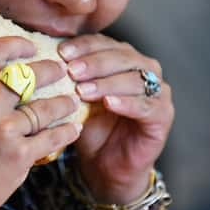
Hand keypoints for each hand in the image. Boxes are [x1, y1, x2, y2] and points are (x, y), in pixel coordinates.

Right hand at [0, 37, 80, 209]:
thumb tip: (5, 79)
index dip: (16, 44)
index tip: (31, 46)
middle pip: (27, 76)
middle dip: (50, 71)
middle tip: (61, 71)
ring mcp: (3, 131)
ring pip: (45, 107)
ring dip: (64, 103)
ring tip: (73, 101)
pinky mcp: (18, 155)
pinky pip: (52, 137)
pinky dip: (66, 132)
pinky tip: (73, 128)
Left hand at [60, 34, 173, 202]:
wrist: (106, 166)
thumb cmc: (92, 128)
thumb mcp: (77, 100)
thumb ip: (71, 79)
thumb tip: (47, 61)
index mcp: (124, 58)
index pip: (104, 44)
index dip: (84, 46)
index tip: (61, 53)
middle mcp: (145, 69)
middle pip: (122, 57)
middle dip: (95, 62)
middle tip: (71, 70)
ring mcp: (158, 92)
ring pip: (134, 79)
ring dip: (107, 83)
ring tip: (83, 90)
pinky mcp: (163, 115)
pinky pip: (145, 105)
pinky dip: (127, 103)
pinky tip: (108, 104)